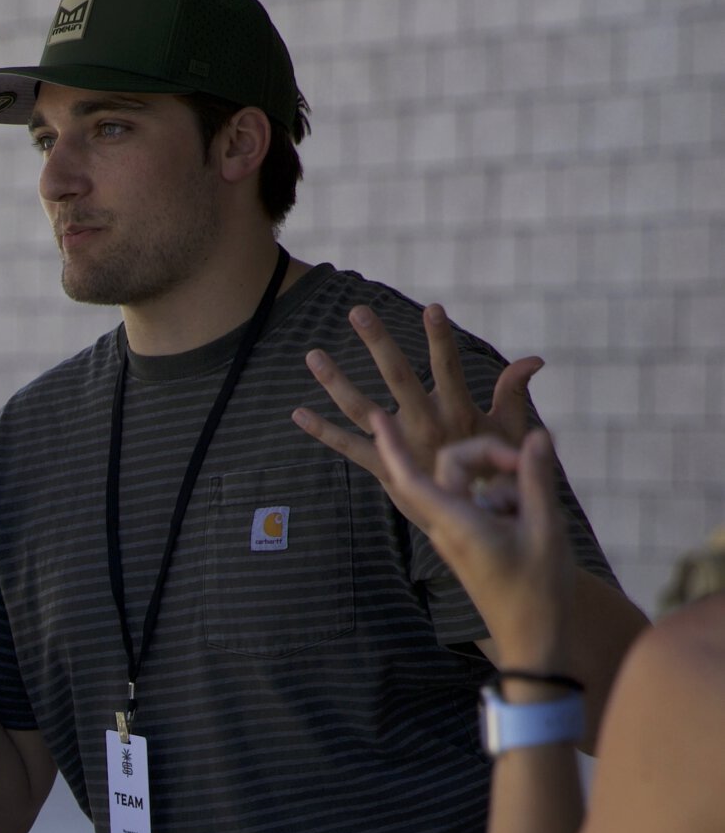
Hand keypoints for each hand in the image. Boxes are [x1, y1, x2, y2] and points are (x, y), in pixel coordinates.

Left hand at [294, 301, 543, 493]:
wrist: (475, 526)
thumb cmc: (496, 472)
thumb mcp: (510, 430)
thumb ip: (514, 391)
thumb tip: (535, 358)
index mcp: (457, 413)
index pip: (449, 368)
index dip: (440, 339)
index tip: (432, 307)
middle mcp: (425, 426)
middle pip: (399, 378)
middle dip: (379, 343)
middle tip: (357, 311)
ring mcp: (400, 446)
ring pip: (362, 409)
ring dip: (336, 381)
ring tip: (313, 354)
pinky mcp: (382, 468)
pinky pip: (347, 447)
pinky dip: (322, 430)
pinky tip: (296, 413)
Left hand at [360, 422, 579, 679]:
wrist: (533, 640)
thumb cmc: (538, 591)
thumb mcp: (544, 529)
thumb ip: (536, 479)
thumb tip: (537, 434)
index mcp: (457, 524)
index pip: (411, 479)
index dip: (393, 446)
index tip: (381, 417)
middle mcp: (449, 526)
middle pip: (454, 466)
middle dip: (488, 453)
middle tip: (527, 461)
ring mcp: (458, 533)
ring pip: (474, 484)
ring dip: (505, 483)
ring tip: (535, 514)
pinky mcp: (471, 540)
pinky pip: (483, 504)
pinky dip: (508, 501)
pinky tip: (532, 523)